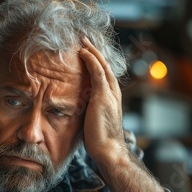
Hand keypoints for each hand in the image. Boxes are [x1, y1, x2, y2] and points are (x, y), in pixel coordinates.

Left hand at [78, 37, 125, 163]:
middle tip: (84, 41)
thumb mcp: (93, 122)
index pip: (105, 76)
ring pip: (102, 66)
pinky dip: (90, 59)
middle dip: (95, 53)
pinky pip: (97, 72)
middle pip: (105, 67)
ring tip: (82, 41)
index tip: (86, 54)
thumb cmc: (99, 142)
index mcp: (111, 99)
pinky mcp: (103, 96)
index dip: (96, 64)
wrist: (108, 150)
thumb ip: (88, 112)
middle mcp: (114, 94)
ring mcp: (110, 94)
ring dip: (92, 52)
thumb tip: (78, 111)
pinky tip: (83, 52)